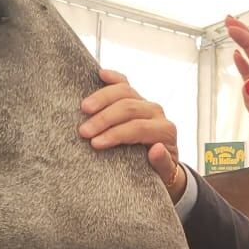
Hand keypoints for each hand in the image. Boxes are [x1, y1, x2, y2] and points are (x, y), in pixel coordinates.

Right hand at [79, 69, 184, 202]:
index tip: (95, 143)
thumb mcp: (164, 174)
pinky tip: (100, 74)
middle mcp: (157, 113)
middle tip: (84, 131)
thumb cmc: (160, 171)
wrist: (163, 163)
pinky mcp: (136, 98)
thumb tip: (156, 148)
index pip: (138, 128)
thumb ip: (163, 164)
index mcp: (165, 131)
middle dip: (104, 119)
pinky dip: (113, 77)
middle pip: (129, 108)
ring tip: (84, 108)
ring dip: (102, 98)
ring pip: (125, 92)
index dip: (115, 134)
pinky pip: (125, 83)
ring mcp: (146, 102)